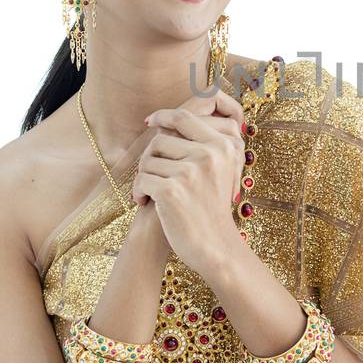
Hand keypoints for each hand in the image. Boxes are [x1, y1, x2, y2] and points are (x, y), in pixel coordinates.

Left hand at [131, 89, 246, 280]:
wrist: (214, 246)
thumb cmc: (210, 207)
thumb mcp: (220, 169)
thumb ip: (204, 142)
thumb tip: (175, 116)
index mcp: (223, 145)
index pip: (184, 118)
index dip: (163, 116)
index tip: (150, 121)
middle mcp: (209, 154)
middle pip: (160, 139)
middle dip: (151, 158)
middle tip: (153, 176)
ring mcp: (190, 172)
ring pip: (148, 160)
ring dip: (145, 178)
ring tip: (153, 194)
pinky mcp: (172, 190)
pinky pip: (142, 180)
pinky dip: (139, 193)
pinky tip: (146, 204)